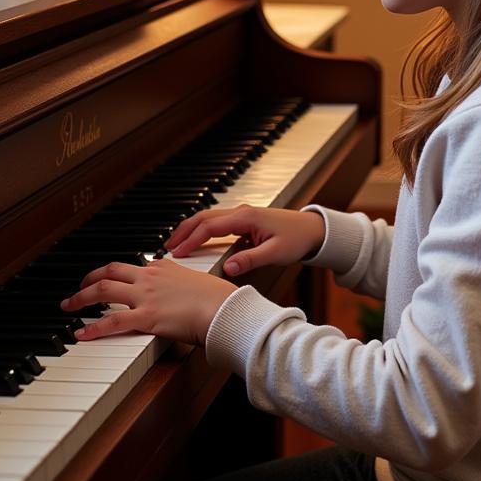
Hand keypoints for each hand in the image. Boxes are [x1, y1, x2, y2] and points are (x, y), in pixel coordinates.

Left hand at [60, 260, 236, 345]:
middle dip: (89, 279)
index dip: (114, 274)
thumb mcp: (197, 281)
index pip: (131, 266)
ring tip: (69, 305)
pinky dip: (93, 327)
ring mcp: (145, 295)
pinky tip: (81, 334)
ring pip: (103, 290)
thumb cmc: (217, 298)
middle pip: (109, 272)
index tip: (107, 280)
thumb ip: (181, 282)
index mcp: (163, 267)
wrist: (223, 308)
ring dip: (81, 297)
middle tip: (78, 288)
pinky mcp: (145, 317)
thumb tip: (180, 290)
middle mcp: (150, 277)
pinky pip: (111, 321)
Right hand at [166, 204, 325, 277]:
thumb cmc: (297, 239)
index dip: (191, 240)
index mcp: (246, 218)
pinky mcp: (245, 220)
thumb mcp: (275, 253)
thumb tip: (228, 268)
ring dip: (191, 229)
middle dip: (183, 231)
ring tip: (176, 243)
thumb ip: (250, 259)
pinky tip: (197, 241)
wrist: (313, 229)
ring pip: (209, 218)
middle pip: (204, 217)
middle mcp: (241, 212)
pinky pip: (218, 222)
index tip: (177, 253)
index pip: (209, 227)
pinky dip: (203, 230)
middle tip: (167, 247)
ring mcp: (242, 214)